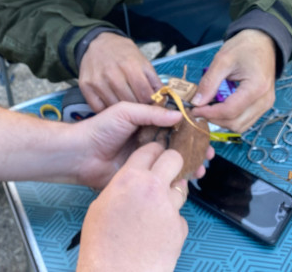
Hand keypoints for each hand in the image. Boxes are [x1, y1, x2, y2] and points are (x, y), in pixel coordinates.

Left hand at [71, 101, 212, 189]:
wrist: (81, 154)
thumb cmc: (100, 128)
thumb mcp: (126, 111)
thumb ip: (151, 113)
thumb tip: (178, 115)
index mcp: (146, 123)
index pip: (174, 124)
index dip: (191, 129)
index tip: (206, 132)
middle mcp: (149, 141)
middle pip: (178, 145)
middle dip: (196, 150)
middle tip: (210, 155)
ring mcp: (147, 160)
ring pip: (174, 162)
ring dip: (190, 165)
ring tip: (201, 169)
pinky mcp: (143, 177)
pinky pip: (163, 178)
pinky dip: (176, 179)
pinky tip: (187, 180)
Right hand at [76, 143, 188, 271]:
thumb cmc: (102, 245)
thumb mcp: (101, 205)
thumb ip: (121, 187)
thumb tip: (131, 183)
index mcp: (129, 179)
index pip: (150, 149)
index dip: (154, 151)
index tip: (155, 154)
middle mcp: (152, 188)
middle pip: (175, 158)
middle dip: (173, 163)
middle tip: (167, 172)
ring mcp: (169, 208)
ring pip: (181, 189)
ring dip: (172, 195)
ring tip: (154, 212)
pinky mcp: (180, 228)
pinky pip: (180, 217)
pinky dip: (172, 223)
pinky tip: (157, 234)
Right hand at [78, 32, 161, 111]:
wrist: (96, 43)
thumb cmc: (121, 52)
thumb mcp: (142, 60)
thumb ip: (153, 79)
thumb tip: (164, 98)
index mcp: (130, 65)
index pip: (145, 94)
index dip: (152, 103)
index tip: (153, 105)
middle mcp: (112, 74)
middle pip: (131, 102)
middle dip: (138, 107)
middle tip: (140, 106)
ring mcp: (98, 81)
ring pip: (115, 107)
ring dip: (123, 109)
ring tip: (126, 105)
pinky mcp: (86, 87)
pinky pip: (99, 108)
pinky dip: (107, 109)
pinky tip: (112, 104)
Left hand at [190, 29, 275, 131]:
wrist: (263, 41)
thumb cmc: (245, 47)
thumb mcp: (222, 59)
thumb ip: (209, 82)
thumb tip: (197, 102)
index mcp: (256, 87)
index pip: (230, 111)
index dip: (209, 113)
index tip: (193, 109)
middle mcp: (264, 100)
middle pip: (236, 123)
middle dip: (214, 119)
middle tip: (198, 108)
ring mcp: (266, 104)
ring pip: (241, 125)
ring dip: (222, 121)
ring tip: (208, 108)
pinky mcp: (263, 105)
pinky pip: (245, 120)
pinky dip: (230, 118)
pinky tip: (219, 107)